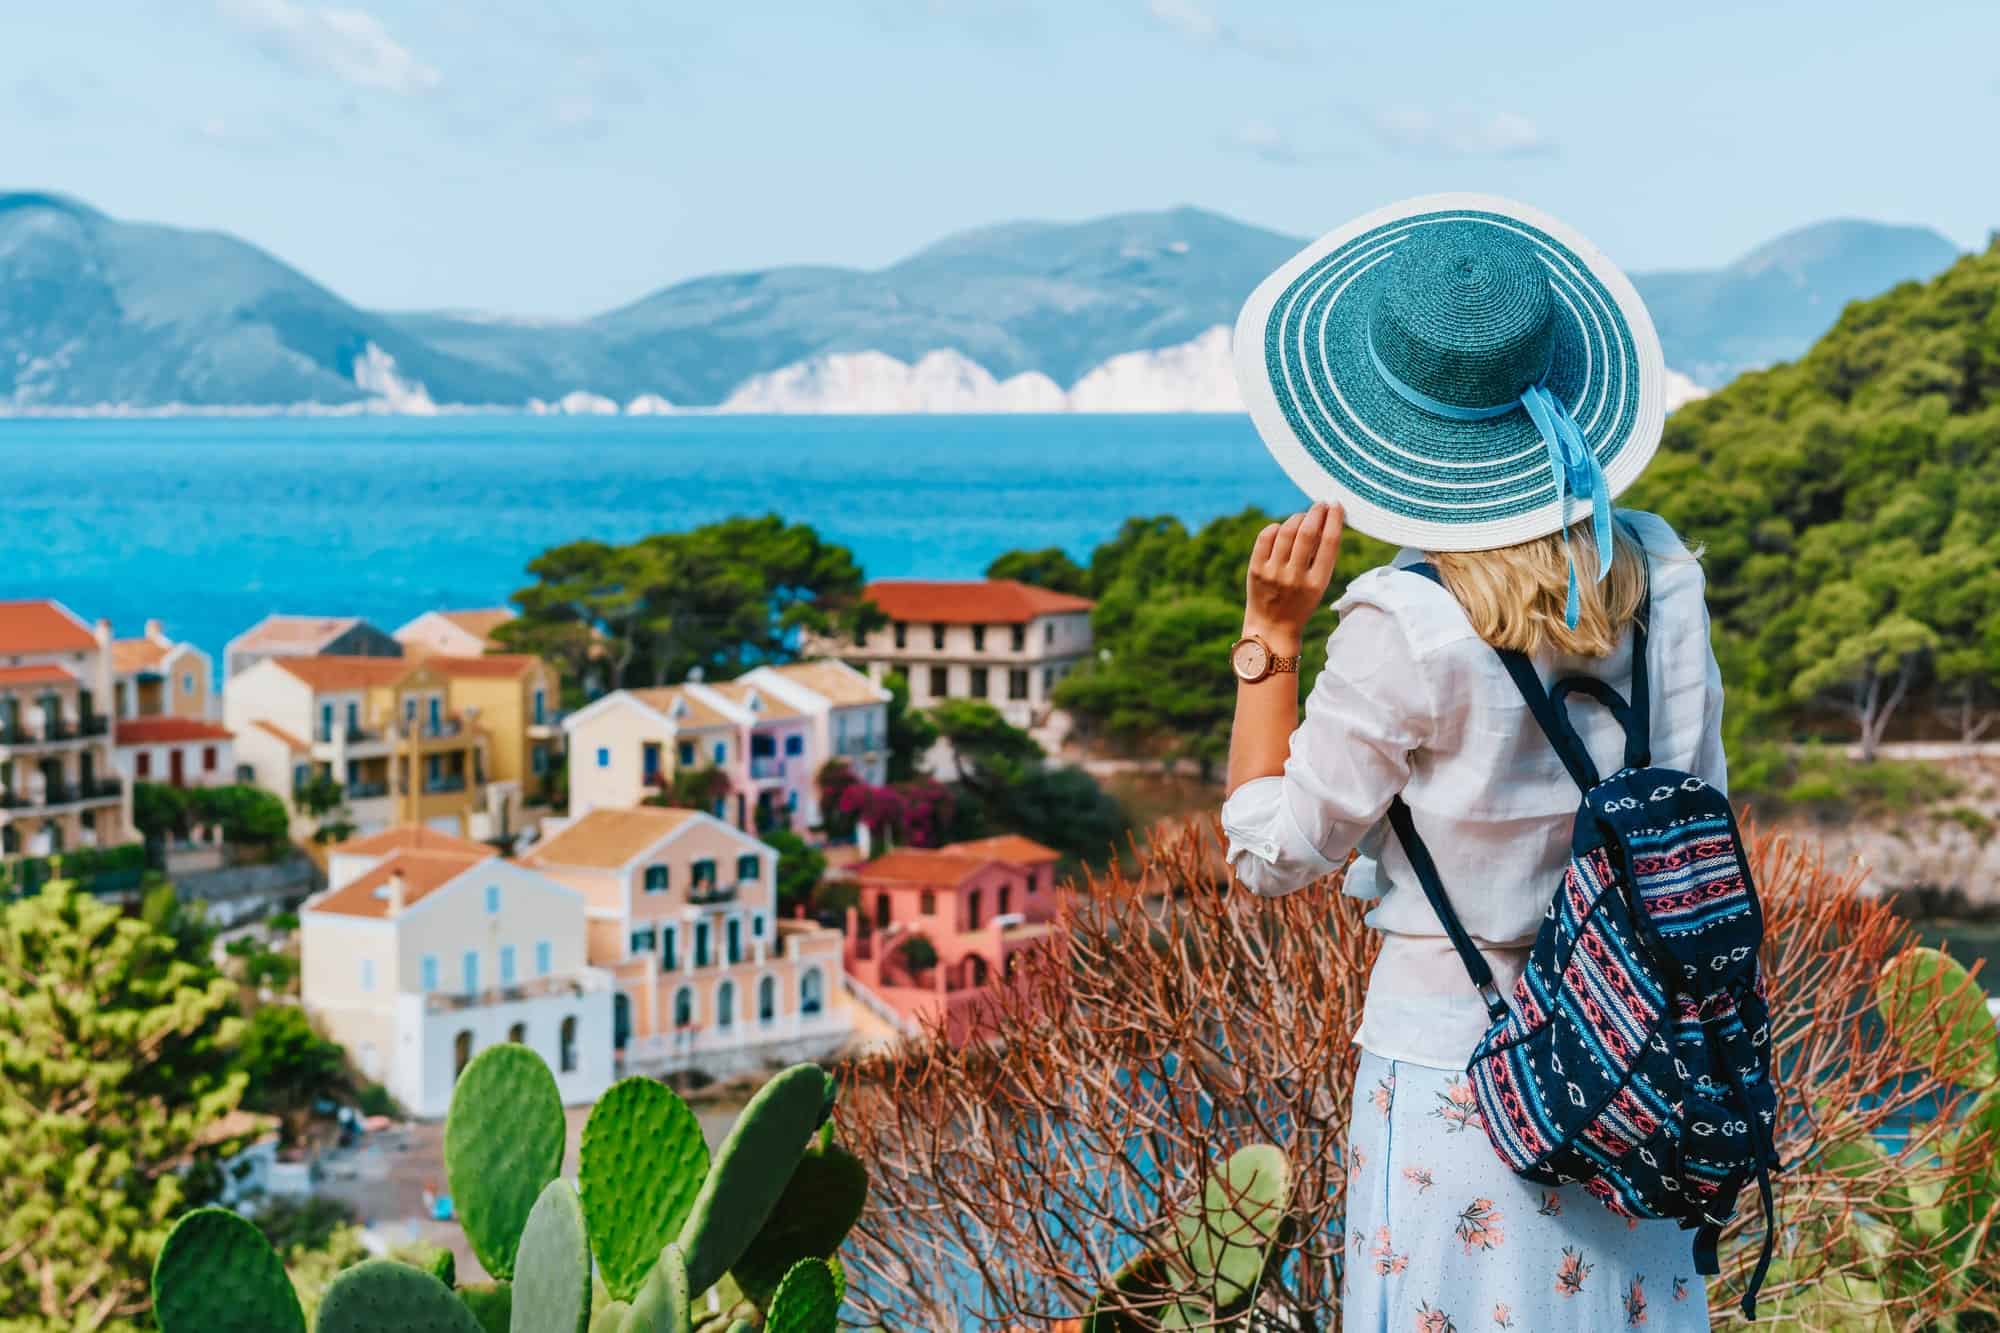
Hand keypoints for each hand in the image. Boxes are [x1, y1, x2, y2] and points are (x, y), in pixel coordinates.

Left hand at [1244, 501, 1343, 654]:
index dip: (1334, 519)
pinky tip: (1282, 529)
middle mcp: (1294, 577)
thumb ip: (1321, 557)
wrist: (1272, 627)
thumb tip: (1326, 520)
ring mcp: (1273, 573)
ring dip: (1297, 517)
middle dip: (1316, 512)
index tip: (1336, 505)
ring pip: (1286, 531)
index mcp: (1317, 583)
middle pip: (1307, 533)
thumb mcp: (1318, 585)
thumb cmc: (1300, 602)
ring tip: (1303, 517)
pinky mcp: (1256, 570)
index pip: (1329, 542)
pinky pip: (1265, 537)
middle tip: (1321, 504)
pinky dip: (1276, 527)